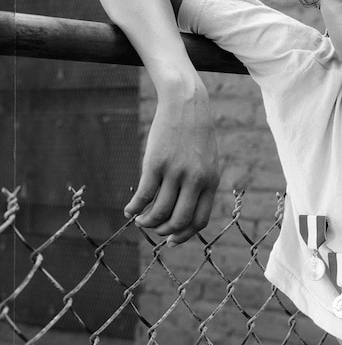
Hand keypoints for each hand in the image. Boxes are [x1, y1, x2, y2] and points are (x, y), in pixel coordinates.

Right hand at [125, 86, 218, 245]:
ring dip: (147, 222)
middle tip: (154, 230)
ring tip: (140, 220)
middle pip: (179, 220)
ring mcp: (175, 172)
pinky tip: (129, 210)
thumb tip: (189, 207)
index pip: (200, 220)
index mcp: (210, 181)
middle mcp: (195, 180)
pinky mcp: (155, 164)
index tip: (172, 239)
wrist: (186, 104)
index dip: (184, 234)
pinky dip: (134, 208)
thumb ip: (202, 183)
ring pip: (159, 212)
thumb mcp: (208, 160)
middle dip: (164, 232)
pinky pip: (144, 195)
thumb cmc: (196, 134)